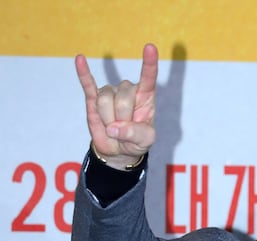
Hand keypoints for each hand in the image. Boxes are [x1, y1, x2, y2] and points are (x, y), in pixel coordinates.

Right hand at [75, 43, 157, 168]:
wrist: (118, 150)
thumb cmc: (136, 141)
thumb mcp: (145, 141)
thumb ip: (135, 134)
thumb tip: (114, 129)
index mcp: (144, 96)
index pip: (148, 78)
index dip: (149, 64)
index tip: (150, 47)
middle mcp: (127, 90)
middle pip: (123, 98)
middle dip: (123, 120)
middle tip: (124, 129)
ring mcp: (110, 92)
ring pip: (106, 101)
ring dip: (108, 119)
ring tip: (113, 127)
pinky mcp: (94, 98)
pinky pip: (87, 84)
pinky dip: (83, 73)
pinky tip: (80, 59)